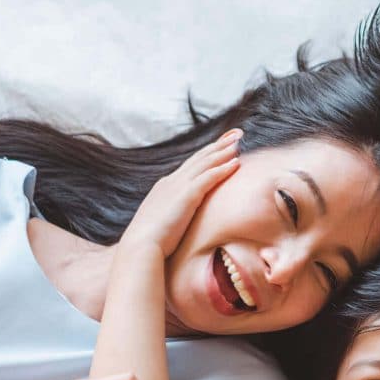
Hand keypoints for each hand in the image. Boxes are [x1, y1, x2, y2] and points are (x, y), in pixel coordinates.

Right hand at [122, 129, 241, 257]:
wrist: (140, 246)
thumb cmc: (151, 242)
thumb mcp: (162, 221)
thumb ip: (172, 214)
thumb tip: (180, 220)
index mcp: (166, 187)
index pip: (190, 165)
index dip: (207, 153)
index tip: (221, 144)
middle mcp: (172, 182)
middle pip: (200, 157)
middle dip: (219, 144)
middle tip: (236, 133)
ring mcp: (178, 187)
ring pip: (205, 163)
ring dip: (223, 150)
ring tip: (239, 140)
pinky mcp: (186, 195)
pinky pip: (209, 177)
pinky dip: (222, 168)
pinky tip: (236, 162)